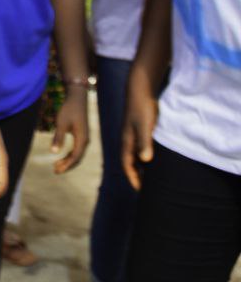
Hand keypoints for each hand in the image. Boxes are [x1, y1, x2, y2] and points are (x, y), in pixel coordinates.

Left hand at [51, 89, 88, 172]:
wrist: (77, 98)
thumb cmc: (68, 109)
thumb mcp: (61, 123)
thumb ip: (58, 138)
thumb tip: (53, 152)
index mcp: (82, 139)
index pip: (75, 157)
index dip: (66, 165)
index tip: (56, 170)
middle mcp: (85, 140)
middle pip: (77, 158)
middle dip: (67, 165)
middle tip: (55, 171)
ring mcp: (84, 138)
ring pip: (77, 154)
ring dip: (67, 161)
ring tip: (56, 165)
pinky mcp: (81, 135)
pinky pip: (76, 149)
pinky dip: (69, 154)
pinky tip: (61, 156)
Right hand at [122, 73, 157, 189]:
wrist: (140, 90)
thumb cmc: (142, 108)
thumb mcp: (144, 126)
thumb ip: (144, 143)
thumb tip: (146, 160)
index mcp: (126, 142)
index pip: (127, 165)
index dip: (133, 178)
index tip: (140, 191)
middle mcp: (128, 140)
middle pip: (130, 163)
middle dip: (136, 176)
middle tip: (147, 189)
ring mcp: (133, 135)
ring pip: (136, 156)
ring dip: (142, 167)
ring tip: (152, 178)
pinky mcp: (140, 130)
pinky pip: (141, 148)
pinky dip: (146, 157)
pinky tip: (155, 159)